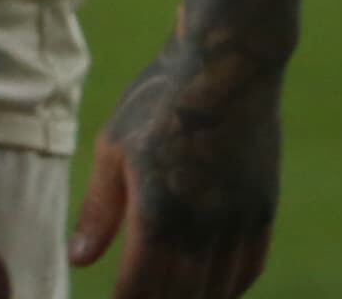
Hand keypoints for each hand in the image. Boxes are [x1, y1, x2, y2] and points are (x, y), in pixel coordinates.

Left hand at [71, 50, 280, 296]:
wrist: (226, 66)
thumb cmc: (157, 102)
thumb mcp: (114, 150)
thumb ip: (98, 212)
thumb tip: (77, 260)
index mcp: (158, 214)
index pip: (138, 289)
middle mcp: (203, 228)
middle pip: (179, 297)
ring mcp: (239, 222)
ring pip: (216, 290)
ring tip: (166, 296)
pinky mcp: (263, 211)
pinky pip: (247, 269)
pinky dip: (227, 287)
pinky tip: (209, 289)